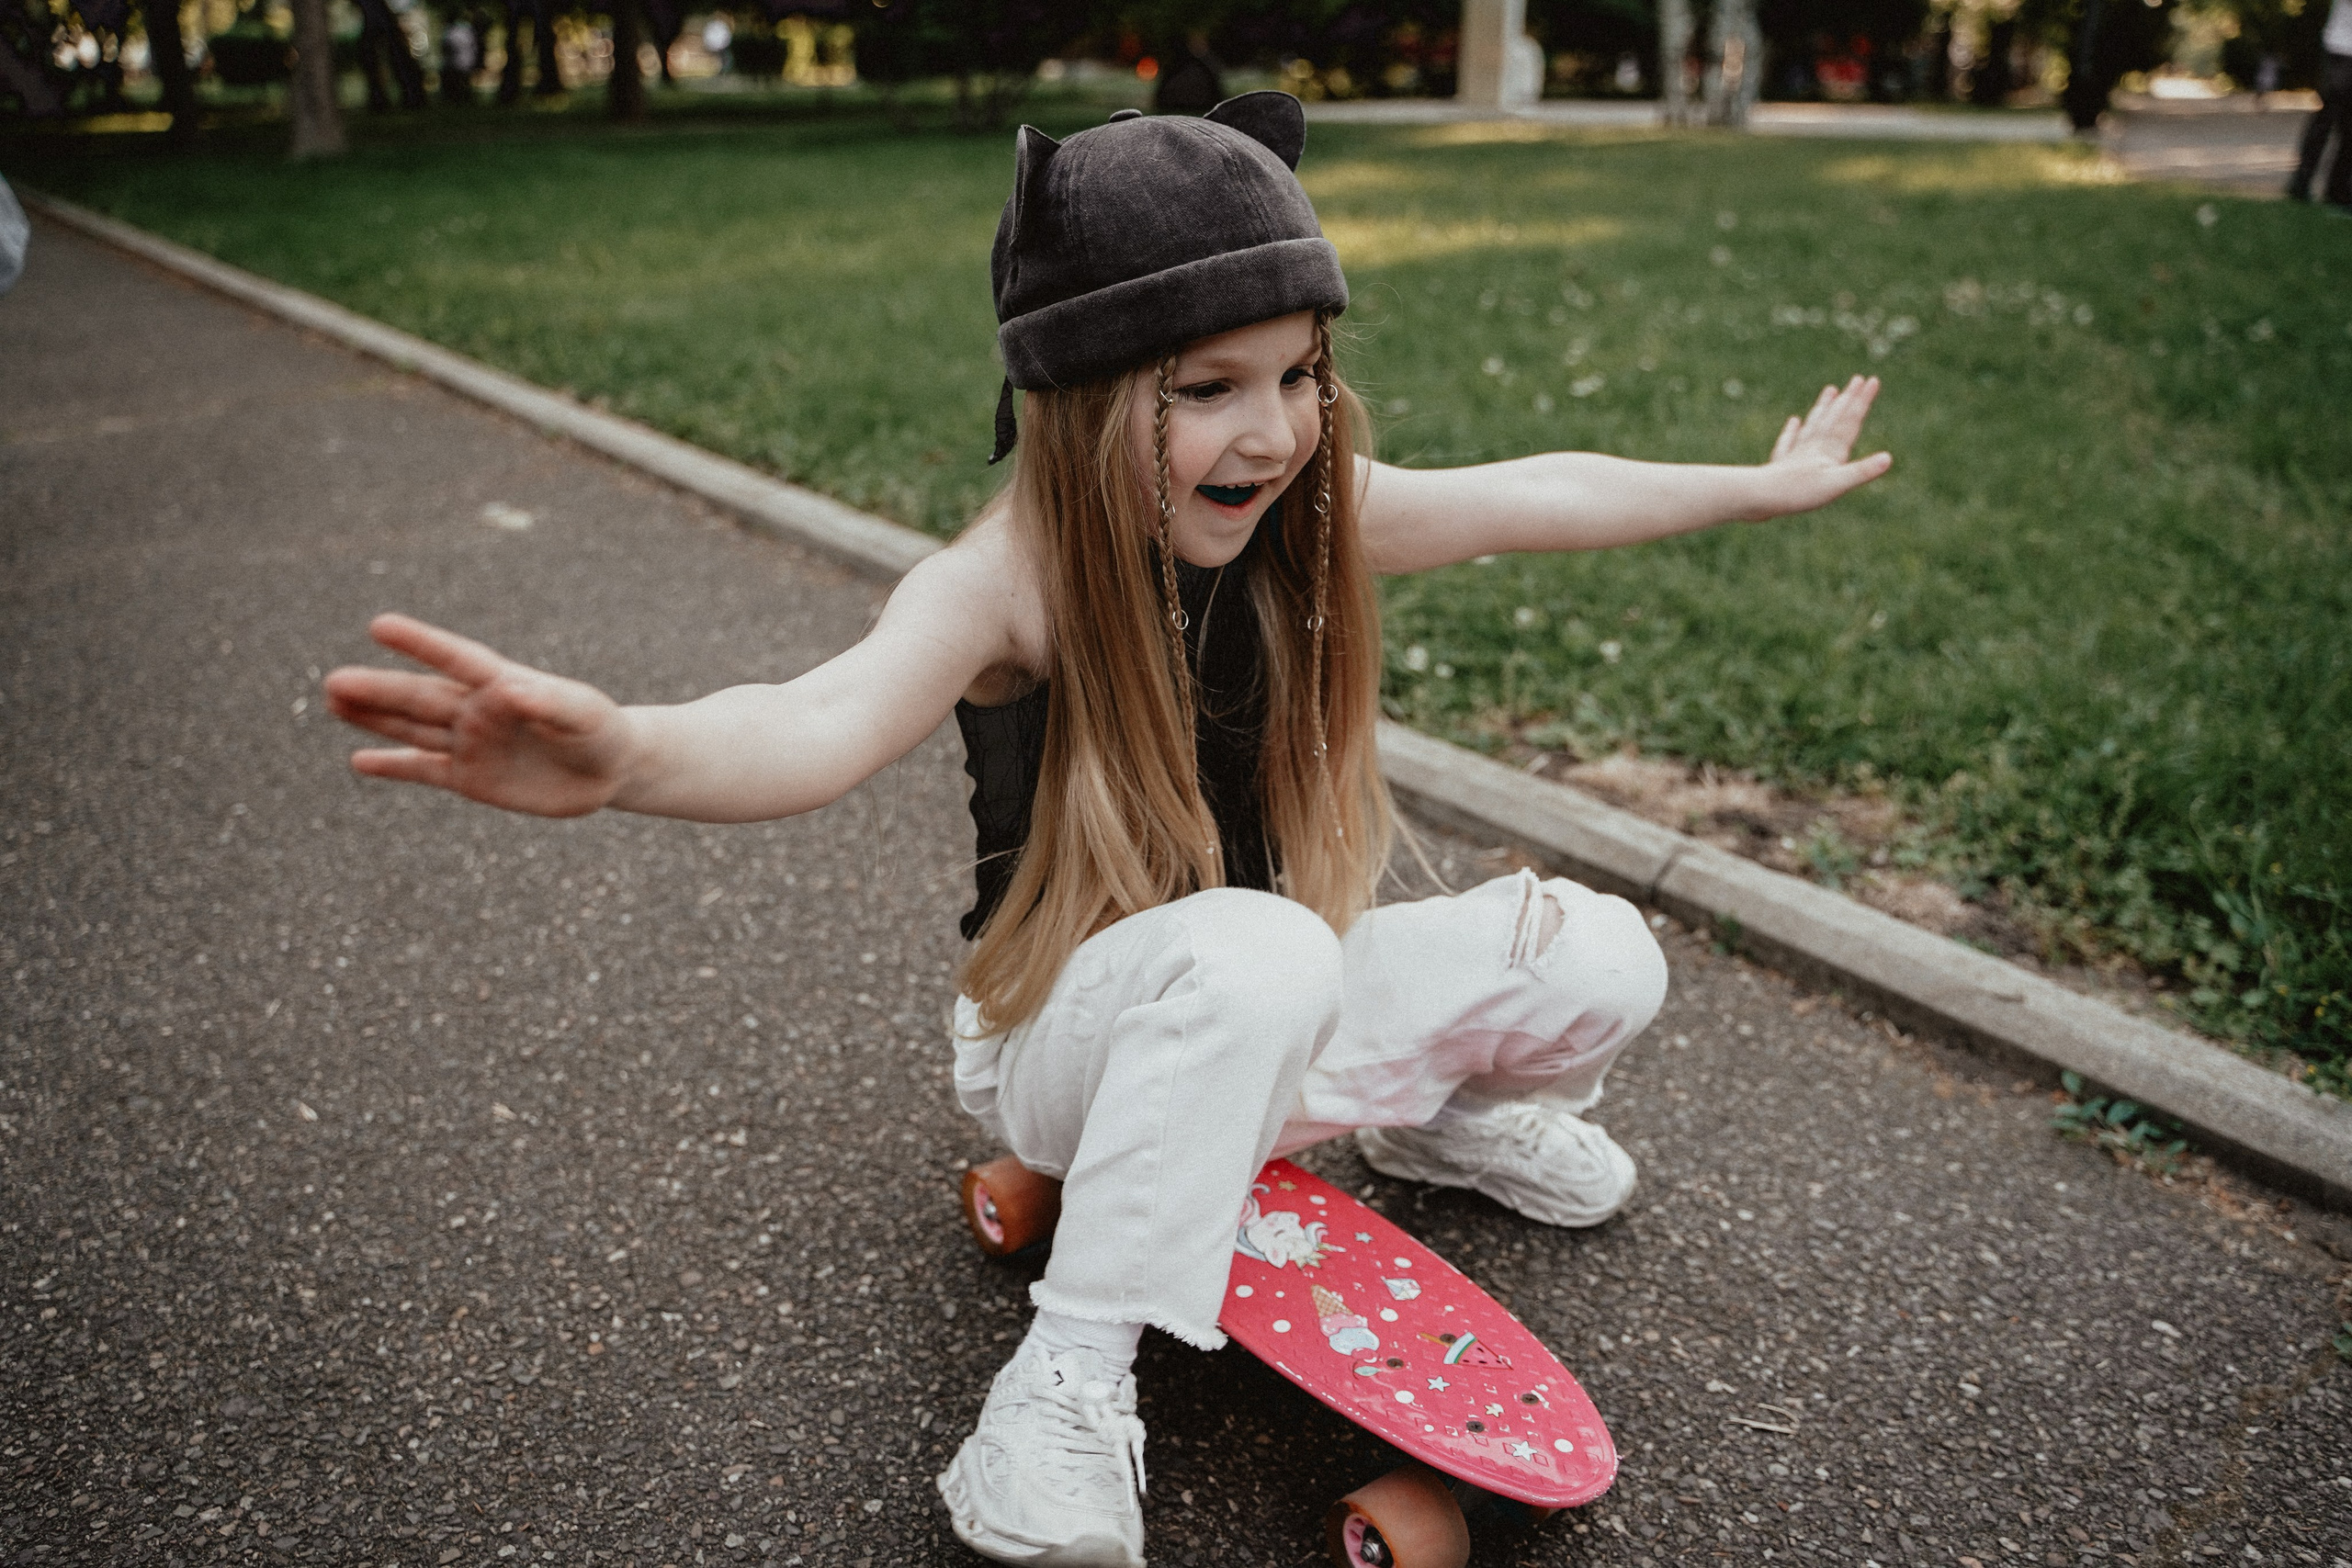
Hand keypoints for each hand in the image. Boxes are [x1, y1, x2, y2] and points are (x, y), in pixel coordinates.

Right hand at [323, 613, 636, 817]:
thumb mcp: (584, 715)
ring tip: (333, 700)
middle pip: (420, 698)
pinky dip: (394, 767)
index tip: (380, 625)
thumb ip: (549, 703)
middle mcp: (477, 710)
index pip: (456, 659)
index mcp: (502, 684)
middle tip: (334, 681)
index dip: (421, 644)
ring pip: (412, 727)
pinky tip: (359, 761)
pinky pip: (424, 769)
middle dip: (379, 691)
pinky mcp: (471, 777)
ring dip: (374, 717)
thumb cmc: (599, 729)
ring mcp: (470, 742)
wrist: (609, 768)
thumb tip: (510, 690)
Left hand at [1750, 375, 1892, 519]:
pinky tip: (1793, 421)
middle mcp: (1812, 448)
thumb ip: (1861, 471)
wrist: (1757, 498)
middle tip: (1856, 378)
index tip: (1872, 380)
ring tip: (1830, 390)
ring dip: (1823, 408)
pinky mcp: (1779, 467)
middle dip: (1847, 399)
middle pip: (1833, 418)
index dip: (1862, 401)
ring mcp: (1795, 455)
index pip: (1850, 421)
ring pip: (1812, 426)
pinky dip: (1792, 431)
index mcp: (1829, 451)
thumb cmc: (1797, 493)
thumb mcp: (1835, 484)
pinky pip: (1787, 443)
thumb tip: (1888, 458)